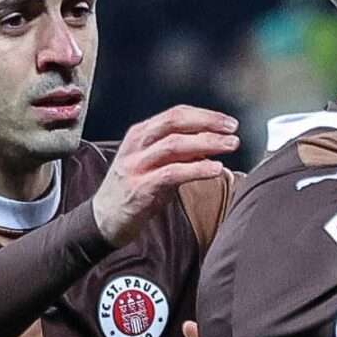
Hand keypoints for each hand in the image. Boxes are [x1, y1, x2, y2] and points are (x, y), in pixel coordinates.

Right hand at [92, 105, 238, 245]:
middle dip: (208, 123)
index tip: (228, 122)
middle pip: (175, 122)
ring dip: (207, 143)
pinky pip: (172, 173)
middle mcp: (137, 145)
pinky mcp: (140, 188)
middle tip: (233, 130)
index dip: (205, 115)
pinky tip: (215, 169)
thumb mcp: (155, 166)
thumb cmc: (133, 192)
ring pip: (175, 145)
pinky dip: (197, 169)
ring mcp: (136, 166)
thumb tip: (210, 148)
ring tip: (230, 146)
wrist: (104, 221)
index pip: (176, 114)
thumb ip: (179, 155)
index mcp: (140, 134)